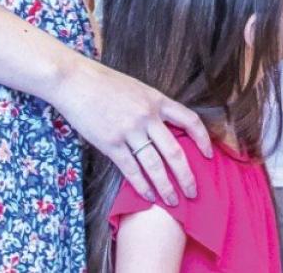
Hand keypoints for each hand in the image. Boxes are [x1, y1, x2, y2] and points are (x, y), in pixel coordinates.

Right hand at [51, 60, 213, 202]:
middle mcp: (147, 116)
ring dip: (165, 186)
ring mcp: (129, 131)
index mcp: (157, 100)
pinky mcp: (110, 143)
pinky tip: (148, 196)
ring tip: (172, 201)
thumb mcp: (137, 88)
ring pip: (154, 165)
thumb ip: (152, 106)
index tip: (208, 155)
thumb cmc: (103, 82)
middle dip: (186, 175)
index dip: (202, 140)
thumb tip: (164, 128)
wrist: (74, 81)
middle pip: (175, 151)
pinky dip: (141, 185)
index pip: (190, 121)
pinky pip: (130, 169)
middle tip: (193, 192)